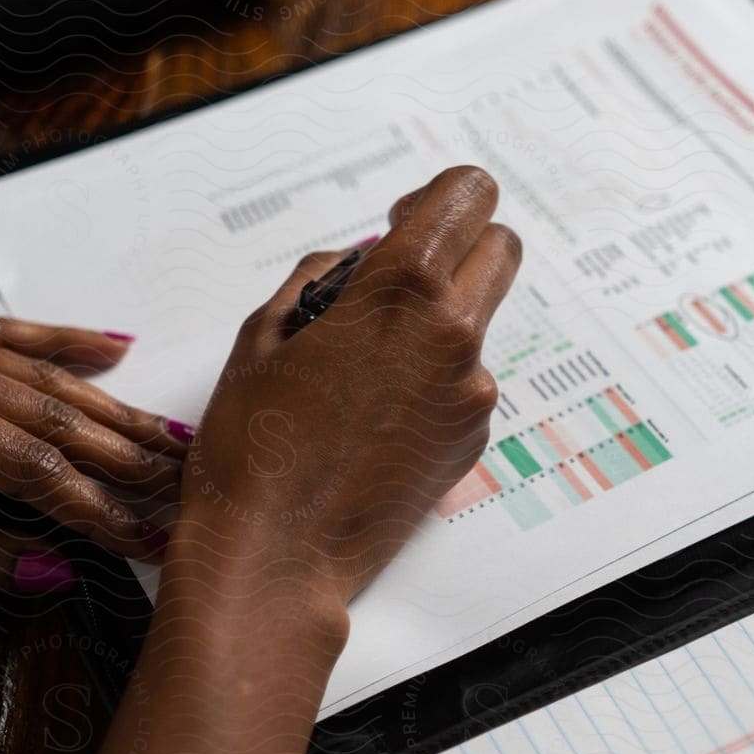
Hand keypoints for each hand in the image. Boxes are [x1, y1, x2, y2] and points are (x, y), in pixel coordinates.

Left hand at [0, 318, 190, 587]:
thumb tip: (48, 570)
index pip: (29, 466)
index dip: (94, 506)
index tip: (144, 536)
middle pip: (48, 415)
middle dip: (121, 457)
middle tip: (183, 490)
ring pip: (38, 376)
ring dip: (110, 408)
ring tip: (171, 437)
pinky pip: (3, 336)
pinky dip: (61, 340)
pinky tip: (114, 346)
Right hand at [174, 165, 520, 614]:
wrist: (276, 556)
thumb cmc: (253, 448)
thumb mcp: (264, 334)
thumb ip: (322, 278)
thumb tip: (357, 259)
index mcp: (401, 293)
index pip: (469, 196)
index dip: (437, 198)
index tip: (404, 218)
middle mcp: (453, 336)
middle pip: (500, 249)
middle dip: (460, 246)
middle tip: (401, 275)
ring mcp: (471, 392)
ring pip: (478, 320)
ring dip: (439, 321)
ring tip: (363, 368)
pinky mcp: (472, 438)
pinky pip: (464, 380)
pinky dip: (432, 380)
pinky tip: (373, 415)